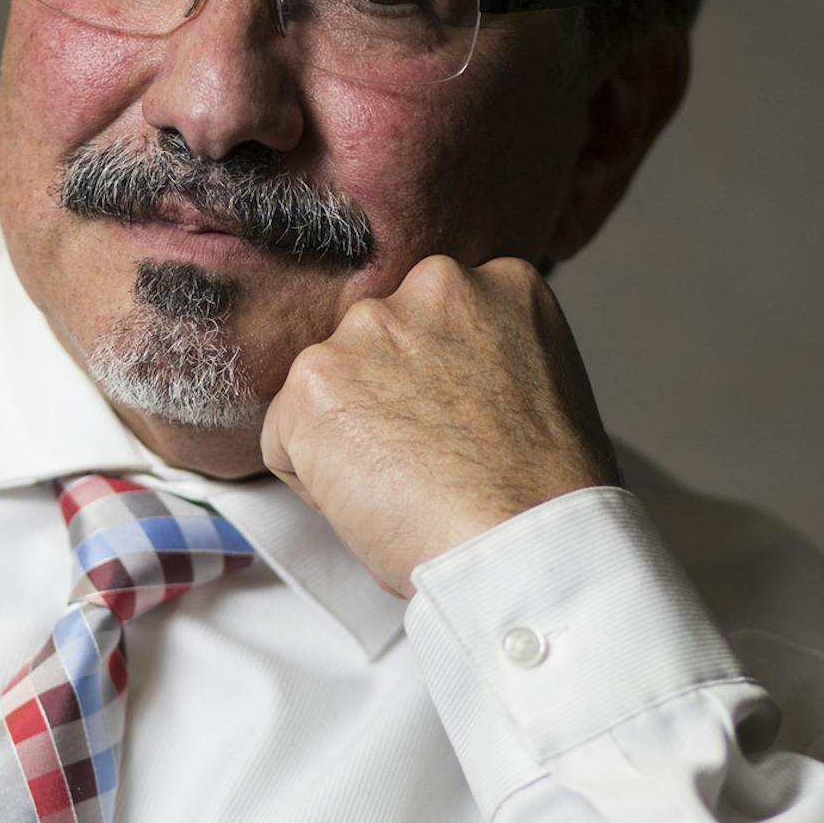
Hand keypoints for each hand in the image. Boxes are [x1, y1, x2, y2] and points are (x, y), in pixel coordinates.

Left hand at [258, 256, 620, 599]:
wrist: (521, 539)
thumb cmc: (538, 494)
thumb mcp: (538, 383)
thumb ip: (481, 357)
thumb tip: (432, 383)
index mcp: (499, 283)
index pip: (431, 322)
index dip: (436, 387)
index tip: (455, 427)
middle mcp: (432, 285)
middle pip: (375, 344)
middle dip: (383, 397)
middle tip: (425, 458)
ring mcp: (368, 327)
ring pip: (327, 386)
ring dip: (346, 433)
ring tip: (404, 479)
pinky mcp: (314, 379)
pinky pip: (285, 435)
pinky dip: (311, 478)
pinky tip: (370, 496)